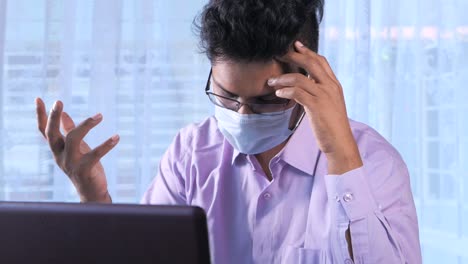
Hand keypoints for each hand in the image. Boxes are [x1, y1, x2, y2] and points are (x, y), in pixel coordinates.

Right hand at [35, 98, 118, 201]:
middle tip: (58, 101)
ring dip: (86, 125)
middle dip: (53, 117)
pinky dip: (106, 145)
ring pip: (73, 140)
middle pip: (52, 134)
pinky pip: (95, 154)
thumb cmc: (84, 167)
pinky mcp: (85, 170)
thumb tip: (63, 114)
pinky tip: (117, 137)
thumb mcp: (76, 148)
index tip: (38, 98)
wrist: (91, 193)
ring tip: (100, 116)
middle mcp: (60, 156)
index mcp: (57, 149)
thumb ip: (69, 131)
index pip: (44, 131)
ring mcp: (71, 164)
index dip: (40, 115)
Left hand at [269, 41, 362, 173]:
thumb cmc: (332, 126)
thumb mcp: (329, 105)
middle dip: (293, 56)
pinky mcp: (316, 106)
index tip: (295, 45)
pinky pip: (297, 92)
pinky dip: (285, 90)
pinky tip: (278, 93)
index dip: (307, 52)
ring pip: (300, 78)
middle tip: (279, 54)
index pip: (321, 61)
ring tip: (271, 81)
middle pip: (311, 63)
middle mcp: (331, 87)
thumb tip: (304, 86)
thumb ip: (319, 93)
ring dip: (282, 78)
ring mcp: (324, 96)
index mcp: (334, 85)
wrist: (340, 143)